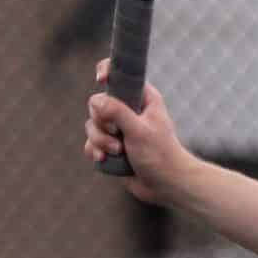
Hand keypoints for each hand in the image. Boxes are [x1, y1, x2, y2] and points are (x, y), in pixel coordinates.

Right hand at [84, 59, 186, 204]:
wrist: (166, 185)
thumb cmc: (160, 155)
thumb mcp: (139, 130)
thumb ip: (118, 112)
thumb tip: (96, 101)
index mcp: (142, 98)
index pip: (120, 75)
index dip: (107, 72)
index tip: (100, 79)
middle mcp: (129, 110)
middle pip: (98, 104)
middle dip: (102, 122)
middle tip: (117, 133)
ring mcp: (119, 129)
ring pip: (92, 125)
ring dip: (100, 140)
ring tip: (117, 151)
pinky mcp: (111, 146)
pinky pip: (91, 142)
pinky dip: (95, 150)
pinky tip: (104, 158)